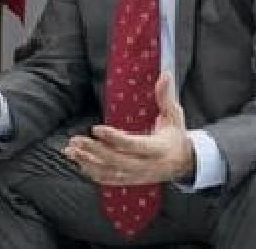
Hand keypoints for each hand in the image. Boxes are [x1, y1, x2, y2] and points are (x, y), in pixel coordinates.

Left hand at [62, 71, 194, 185]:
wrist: (184, 163)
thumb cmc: (176, 135)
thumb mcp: (175, 115)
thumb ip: (166, 97)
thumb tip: (165, 75)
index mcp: (158, 149)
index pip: (133, 145)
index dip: (114, 138)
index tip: (95, 129)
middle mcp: (147, 166)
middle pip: (117, 161)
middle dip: (94, 151)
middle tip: (76, 140)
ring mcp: (137, 175)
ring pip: (110, 172)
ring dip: (88, 162)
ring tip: (71, 150)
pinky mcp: (130, 180)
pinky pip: (109, 179)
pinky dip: (91, 171)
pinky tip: (78, 161)